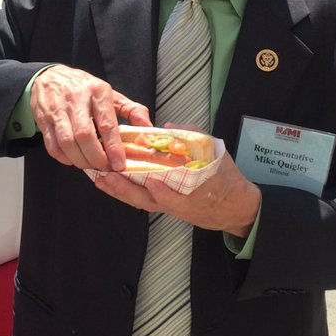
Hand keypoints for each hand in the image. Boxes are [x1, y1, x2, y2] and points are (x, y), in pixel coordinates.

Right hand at [30, 65, 150, 170]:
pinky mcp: (44, 120)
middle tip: (105, 167)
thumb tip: (148, 127)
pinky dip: (64, 158)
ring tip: (91, 165)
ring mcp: (57, 110)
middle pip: (84, 136)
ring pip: (67, 143)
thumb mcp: (110, 94)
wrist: (48, 77)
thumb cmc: (83, 88)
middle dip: (96, 158)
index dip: (113, 147)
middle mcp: (76, 100)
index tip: (119, 164)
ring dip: (80, 160)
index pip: (106, 123)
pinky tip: (74, 159)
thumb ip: (131, 110)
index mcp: (97, 92)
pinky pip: (53, 146)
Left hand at [92, 150, 260, 238]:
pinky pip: (142, 203)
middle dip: (126, 189)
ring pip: (141, 202)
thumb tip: (169, 127)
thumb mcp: (218, 154)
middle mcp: (179, 203)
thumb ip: (194, 138)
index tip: (146, 179)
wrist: (235, 207)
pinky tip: (111, 185)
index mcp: (195, 191)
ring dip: (120, 192)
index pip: (173, 194)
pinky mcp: (166, 208)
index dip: (159, 190)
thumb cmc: (227, 180)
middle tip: (107, 176)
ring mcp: (171, 208)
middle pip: (148, 200)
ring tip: (101, 179)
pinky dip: (125, 194)